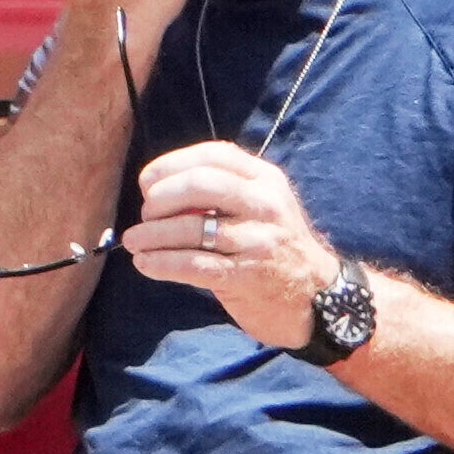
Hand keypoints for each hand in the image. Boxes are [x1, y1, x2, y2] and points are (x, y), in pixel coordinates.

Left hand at [128, 137, 350, 347]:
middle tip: (146, 215)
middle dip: (161, 198)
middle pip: (200, 185)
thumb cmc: (276, 248)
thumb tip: (160, 189)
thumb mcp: (262, 206)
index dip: (171, 165)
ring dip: (153, 235)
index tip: (147, 183)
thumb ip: (224, 190)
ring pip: (192, 228)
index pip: (212, 156)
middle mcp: (265, 205)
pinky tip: (146, 264)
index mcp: (265, 179)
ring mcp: (258, 241)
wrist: (318, 297)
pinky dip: (162, 263)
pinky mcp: (248, 276)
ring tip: (135, 241)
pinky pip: (194, 265)